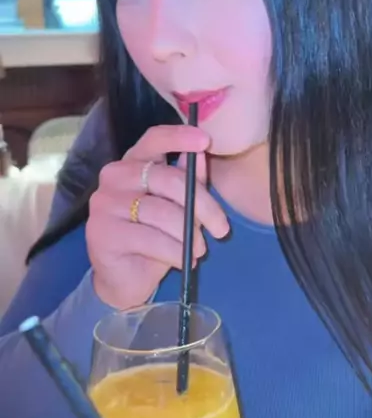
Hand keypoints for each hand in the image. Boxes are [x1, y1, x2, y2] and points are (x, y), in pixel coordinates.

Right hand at [87, 125, 229, 308]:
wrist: (124, 280)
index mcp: (133, 163)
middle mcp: (114, 176)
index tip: (206, 141)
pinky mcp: (102, 232)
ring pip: (162, 212)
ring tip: (200, 250)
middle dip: (203, 205)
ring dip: (189, 234)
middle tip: (222, 229)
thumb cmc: (154, 239)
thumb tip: (202, 154)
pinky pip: (151, 239)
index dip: (179, 137)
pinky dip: (176, 252)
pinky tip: (184, 262)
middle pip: (168, 179)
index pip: (153, 139)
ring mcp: (105, 203)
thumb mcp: (177, 207)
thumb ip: (188, 180)